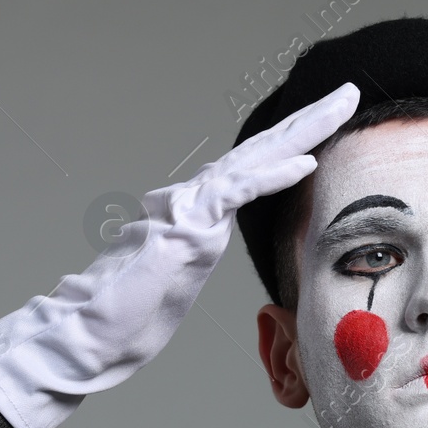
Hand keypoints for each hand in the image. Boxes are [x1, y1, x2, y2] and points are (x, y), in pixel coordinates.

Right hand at [0, 81, 360, 427]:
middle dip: (307, 122)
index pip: (251, 169)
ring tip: (340, 106)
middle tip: (346, 92)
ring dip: (301, 132)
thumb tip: (194, 240)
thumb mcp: (172, 281)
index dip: (290, 145)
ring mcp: (186, 211)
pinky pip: (234, 193)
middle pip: (259, 151)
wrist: (81, 335)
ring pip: (253, 158)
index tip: (325, 126)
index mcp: (194, 213)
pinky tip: (303, 161)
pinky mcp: (183, 230)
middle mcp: (191, 201)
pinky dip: (271, 175)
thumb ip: (187, 251)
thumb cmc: (121, 318)